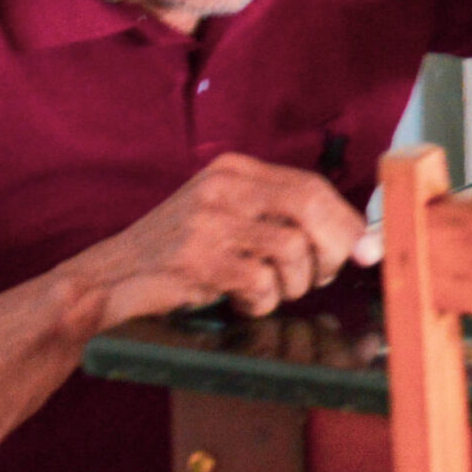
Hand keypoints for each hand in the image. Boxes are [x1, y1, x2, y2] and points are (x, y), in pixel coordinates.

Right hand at [67, 154, 373, 327]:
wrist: (103, 282)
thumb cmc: (175, 256)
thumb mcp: (224, 218)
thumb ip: (279, 218)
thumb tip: (355, 241)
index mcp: (232, 170)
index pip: (311, 186)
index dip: (347, 221)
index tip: (368, 250)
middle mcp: (222, 187)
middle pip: (310, 208)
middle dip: (333, 249)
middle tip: (325, 277)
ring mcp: (207, 222)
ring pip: (291, 249)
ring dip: (292, 284)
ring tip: (268, 292)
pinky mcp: (197, 260)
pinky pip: (261, 281)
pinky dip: (262, 300)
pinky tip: (243, 301)